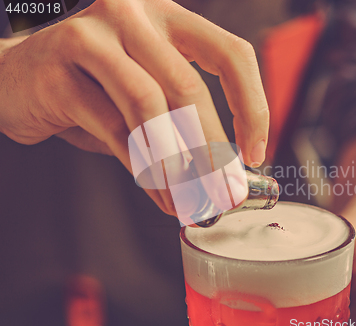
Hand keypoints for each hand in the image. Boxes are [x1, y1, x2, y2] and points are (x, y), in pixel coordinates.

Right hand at [0, 0, 268, 214]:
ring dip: (179, 165)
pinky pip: (115, 130)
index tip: (255, 152)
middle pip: (189, 87)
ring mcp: (92, 37)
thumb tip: (223, 171)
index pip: (230, 54)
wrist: (17, 77)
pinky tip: (160, 194)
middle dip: (214, 150)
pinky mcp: (59, 71)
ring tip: (192, 200)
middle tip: (227, 192)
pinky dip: (144, 169)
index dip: (252, 106)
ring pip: (152, 107)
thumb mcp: (146, 91)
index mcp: (166, 16)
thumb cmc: (93, 85)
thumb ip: (182, 121)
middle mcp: (132, 15)